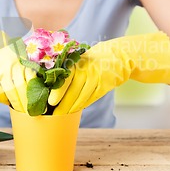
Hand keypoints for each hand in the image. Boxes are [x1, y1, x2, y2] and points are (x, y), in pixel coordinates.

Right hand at [0, 39, 35, 112]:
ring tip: (20, 109)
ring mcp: (1, 74)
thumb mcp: (15, 47)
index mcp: (21, 59)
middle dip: (27, 101)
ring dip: (17, 103)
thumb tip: (32, 74)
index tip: (38, 98)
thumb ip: (23, 60)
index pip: (31, 78)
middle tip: (31, 110)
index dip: (35, 90)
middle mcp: (12, 67)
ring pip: (12, 93)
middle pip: (23, 88)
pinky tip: (6, 102)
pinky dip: (3, 99)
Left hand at [50, 32, 169, 114]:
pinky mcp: (105, 85)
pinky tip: (76, 109)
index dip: (57, 92)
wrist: (120, 56)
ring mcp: (96, 78)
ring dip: (71, 108)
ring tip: (62, 115)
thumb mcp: (81, 59)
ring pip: (81, 98)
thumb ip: (70, 71)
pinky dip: (83, 104)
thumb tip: (53, 87)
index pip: (64, 79)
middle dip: (62, 105)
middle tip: (53, 114)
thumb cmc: (95, 59)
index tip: (50, 102)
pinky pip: (91, 98)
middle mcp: (86, 70)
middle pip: (71, 92)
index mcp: (77, 63)